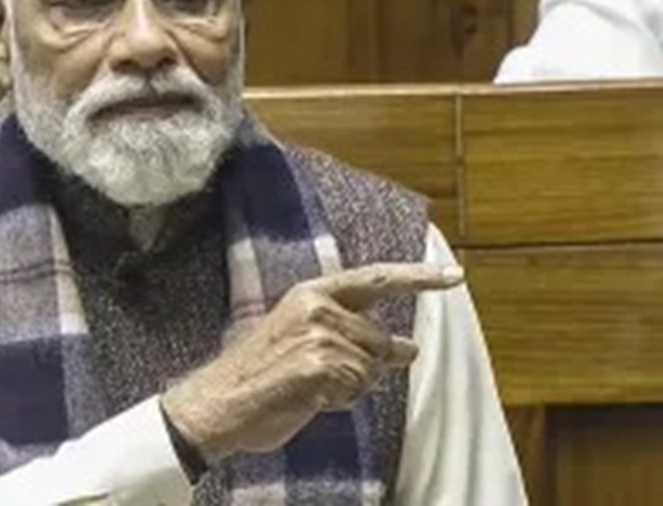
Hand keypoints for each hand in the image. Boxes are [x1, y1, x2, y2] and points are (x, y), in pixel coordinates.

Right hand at [160, 262, 463, 461]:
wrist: (220, 401)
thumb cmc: (260, 375)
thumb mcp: (305, 342)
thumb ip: (354, 336)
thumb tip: (409, 346)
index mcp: (310, 292)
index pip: (375, 278)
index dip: (418, 276)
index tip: (454, 274)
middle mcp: (316, 306)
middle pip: (378, 339)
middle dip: (366, 364)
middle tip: (326, 379)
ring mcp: (318, 334)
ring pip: (371, 368)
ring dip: (349, 387)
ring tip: (310, 387)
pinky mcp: (318, 365)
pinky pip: (356, 389)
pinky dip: (339, 401)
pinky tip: (310, 398)